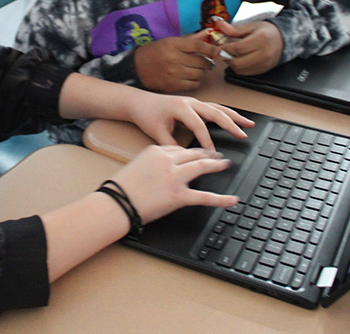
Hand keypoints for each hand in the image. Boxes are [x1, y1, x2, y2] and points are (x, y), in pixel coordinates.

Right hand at [110, 145, 239, 223]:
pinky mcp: (179, 196)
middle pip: (193, 154)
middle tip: (217, 155)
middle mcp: (168, 161)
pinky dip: (221, 199)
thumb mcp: (137, 165)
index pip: (178, 148)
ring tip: (225, 164)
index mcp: (156, 151)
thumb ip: (153, 162)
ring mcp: (175, 177)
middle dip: (207, 153)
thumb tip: (165, 167)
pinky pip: (205, 197)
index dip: (191, 151)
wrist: (117, 201)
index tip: (198, 152)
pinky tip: (232, 199)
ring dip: (216, 165)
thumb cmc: (122, 187)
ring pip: (201, 167)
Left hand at [125, 93, 253, 150]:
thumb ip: (171, 145)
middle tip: (243, 134)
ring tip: (249, 124)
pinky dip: (226, 114)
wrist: (139, 102)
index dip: (206, 140)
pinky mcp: (194, 104)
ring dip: (234, 116)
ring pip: (218, 108)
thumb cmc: (147, 115)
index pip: (198, 125)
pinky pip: (214, 108)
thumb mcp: (156, 132)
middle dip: (231, 124)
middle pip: (215, 112)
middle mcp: (190, 102)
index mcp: (180, 107)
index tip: (212, 154)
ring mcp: (193, 102)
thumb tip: (184, 158)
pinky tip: (236, 120)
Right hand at [134, 33, 217, 92]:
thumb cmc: (154, 52)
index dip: (212, 48)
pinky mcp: (173, 85)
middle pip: (201, 61)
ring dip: (201, 72)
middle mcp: (174, 59)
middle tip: (207, 61)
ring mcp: (173, 73)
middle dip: (208, 62)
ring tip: (196, 69)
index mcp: (173, 44)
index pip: (198, 46)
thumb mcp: (170, 41)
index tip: (219, 50)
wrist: (136, 68)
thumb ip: (191, 39)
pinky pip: (193, 84)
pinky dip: (196, 81)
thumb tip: (208, 33)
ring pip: (199, 74)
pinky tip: (191, 77)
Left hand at [211, 18, 282, 75]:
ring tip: (230, 54)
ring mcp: (263, 65)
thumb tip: (218, 23)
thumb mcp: (250, 27)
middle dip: (226, 57)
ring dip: (230, 63)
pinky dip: (237, 67)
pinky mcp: (261, 71)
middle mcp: (263, 54)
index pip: (238, 48)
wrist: (283, 41)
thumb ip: (233, 29)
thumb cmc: (266, 32)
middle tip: (222, 51)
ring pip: (239, 69)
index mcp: (260, 40)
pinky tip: (237, 59)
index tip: (218, 45)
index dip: (225, 48)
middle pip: (237, 62)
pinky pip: (244, 73)